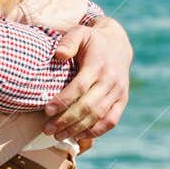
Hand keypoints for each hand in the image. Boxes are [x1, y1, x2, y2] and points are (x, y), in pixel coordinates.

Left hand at [42, 16, 131, 143]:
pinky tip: (79, 136)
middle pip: (88, 106)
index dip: (63, 100)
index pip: (80, 87)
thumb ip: (68, 42)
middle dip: (66, 120)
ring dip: (78, 129)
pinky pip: (111, 121)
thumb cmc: (91, 40)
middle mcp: (111, 80)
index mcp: (98, 64)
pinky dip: (96, 131)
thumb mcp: (79, 33)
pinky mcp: (122, 100)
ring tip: (58, 135)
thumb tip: (58, 54)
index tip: (47, 110)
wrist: (118, 43)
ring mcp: (119, 92)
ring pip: (98, 116)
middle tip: (48, 129)